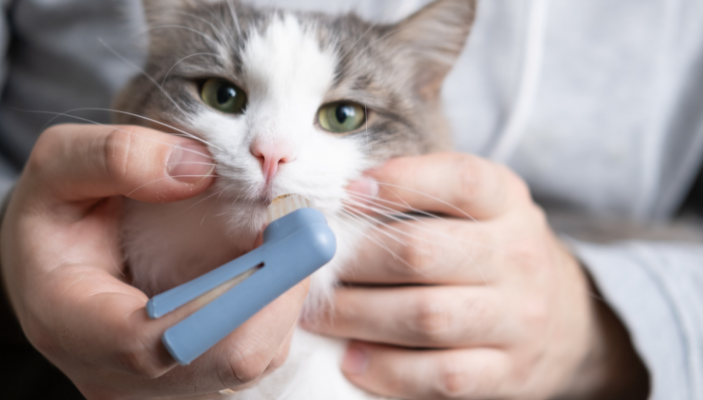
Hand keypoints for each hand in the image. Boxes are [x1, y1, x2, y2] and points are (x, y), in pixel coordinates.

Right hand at [0, 124, 307, 398]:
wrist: (49, 270)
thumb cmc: (53, 218)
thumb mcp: (56, 167)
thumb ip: (114, 157)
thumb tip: (200, 169)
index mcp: (71, 324)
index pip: (155, 341)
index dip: (232, 293)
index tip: (282, 229)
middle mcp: (115, 376)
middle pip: (226, 361)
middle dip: (278, 289)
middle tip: (304, 224)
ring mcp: (157, 390)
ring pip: (251, 363)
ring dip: (283, 297)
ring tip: (285, 237)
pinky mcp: (192, 383)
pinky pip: (254, 356)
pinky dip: (274, 309)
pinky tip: (270, 264)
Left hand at [306, 153, 648, 398]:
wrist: (565, 319)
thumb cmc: (492, 251)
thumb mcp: (476, 207)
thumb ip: (420, 193)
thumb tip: (341, 196)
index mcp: (507, 202)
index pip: (458, 180)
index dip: (398, 183)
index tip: (346, 192)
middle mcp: (519, 256)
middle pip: (422, 253)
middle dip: (355, 262)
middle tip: (314, 270)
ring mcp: (518, 318)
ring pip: (425, 318)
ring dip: (358, 317)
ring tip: (318, 316)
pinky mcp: (509, 372)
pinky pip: (439, 376)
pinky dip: (387, 370)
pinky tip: (352, 358)